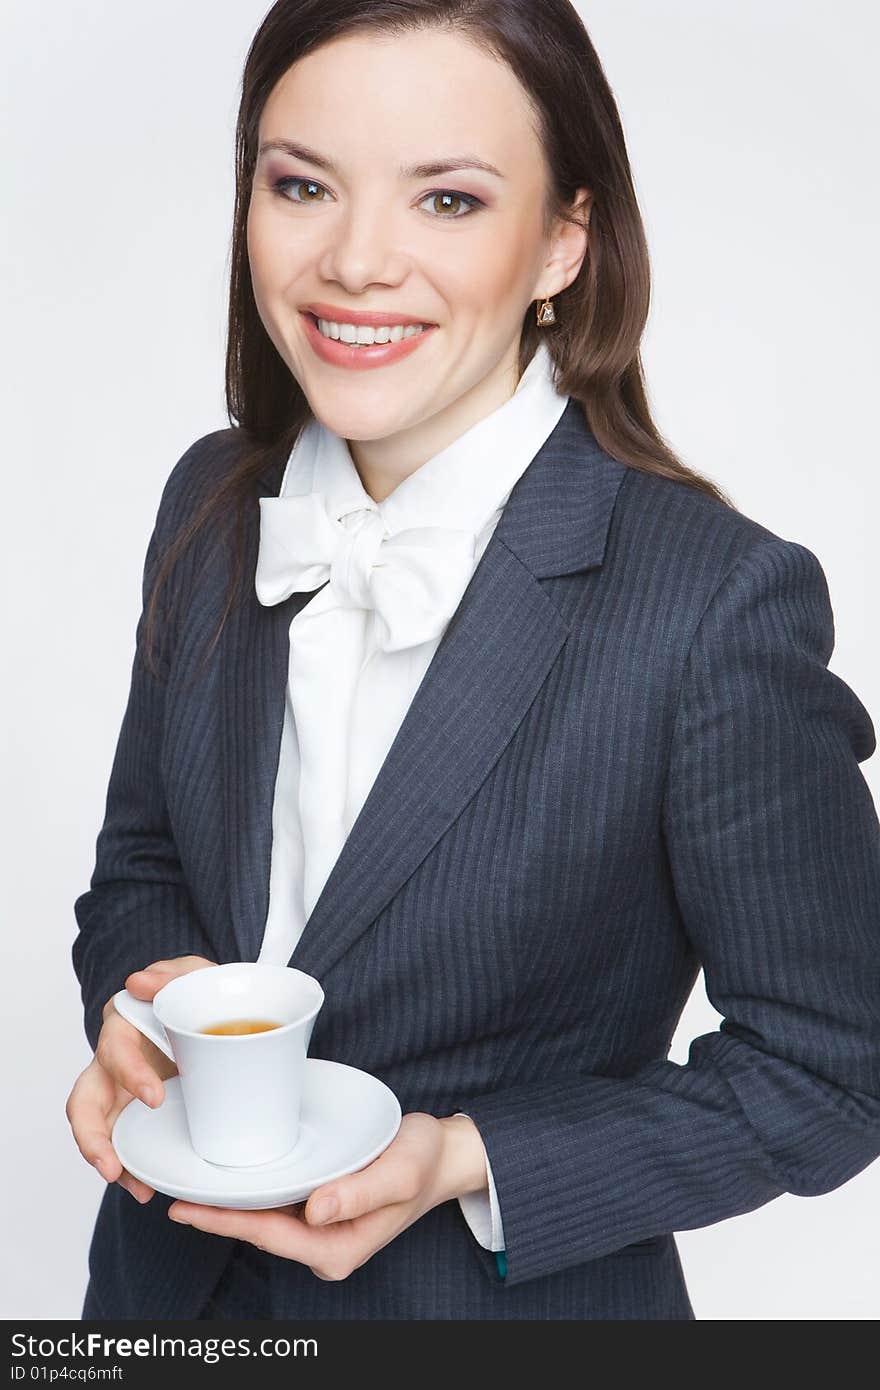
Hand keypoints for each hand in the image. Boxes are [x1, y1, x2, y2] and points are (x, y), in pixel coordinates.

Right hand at [66, 956, 216, 1203]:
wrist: (213, 1017)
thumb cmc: (195, 995)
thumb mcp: (192, 974)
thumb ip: (172, 974)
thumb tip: (139, 983)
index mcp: (124, 1027)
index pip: (114, 1051)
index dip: (129, 1074)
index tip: (154, 1098)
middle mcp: (113, 1063)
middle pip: (84, 1102)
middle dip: (92, 1137)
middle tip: (112, 1166)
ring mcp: (121, 1092)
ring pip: (97, 1130)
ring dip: (109, 1161)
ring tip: (136, 1187)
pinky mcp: (136, 1114)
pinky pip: (124, 1144)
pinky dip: (131, 1167)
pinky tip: (148, 1184)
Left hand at [166, 1111, 488, 1280]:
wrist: (443, 1155)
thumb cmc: (424, 1160)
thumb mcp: (401, 1171)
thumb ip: (362, 1192)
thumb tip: (316, 1209)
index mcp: (339, 1248)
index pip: (270, 1235)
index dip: (225, 1222)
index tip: (185, 1209)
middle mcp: (325, 1246)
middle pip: (258, 1231)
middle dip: (216, 1216)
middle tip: (170, 1196)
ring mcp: (322, 1230)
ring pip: (264, 1219)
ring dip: (229, 1205)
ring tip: (188, 1187)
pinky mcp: (321, 1211)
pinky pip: (277, 1207)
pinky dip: (251, 1194)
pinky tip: (230, 1179)